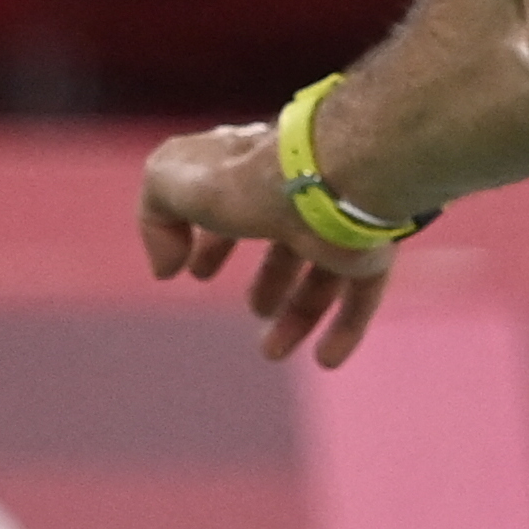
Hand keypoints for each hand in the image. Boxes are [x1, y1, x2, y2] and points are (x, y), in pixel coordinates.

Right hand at [138, 122, 396, 367]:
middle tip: (256, 308)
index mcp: (263, 169)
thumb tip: (169, 267)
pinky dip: (346, 328)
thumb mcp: (167, 180)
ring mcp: (343, 220)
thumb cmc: (245, 177)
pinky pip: (365, 294)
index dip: (215, 239)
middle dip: (270, 279)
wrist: (325, 182)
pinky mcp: (372, 250)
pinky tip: (327, 360)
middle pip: (290, 241)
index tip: (196, 272)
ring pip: (326, 274)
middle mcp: (308, 192)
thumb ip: (155, 219)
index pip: (242, 201)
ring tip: (272, 351)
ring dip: (299, 315)